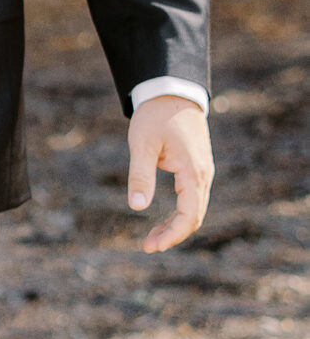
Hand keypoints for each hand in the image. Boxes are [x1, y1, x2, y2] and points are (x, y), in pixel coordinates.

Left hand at [126, 96, 213, 251]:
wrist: (171, 92)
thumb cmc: (156, 116)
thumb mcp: (142, 144)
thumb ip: (140, 175)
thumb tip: (136, 207)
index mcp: (193, 171)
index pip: (189, 214)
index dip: (172, 234)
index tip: (152, 247)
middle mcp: (203, 174)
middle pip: (194, 216)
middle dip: (173, 234)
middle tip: (148, 247)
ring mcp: (202, 171)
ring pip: (194, 209)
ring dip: (175, 226)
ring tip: (152, 238)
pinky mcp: (196, 168)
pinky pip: (192, 198)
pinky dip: (179, 213)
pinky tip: (162, 220)